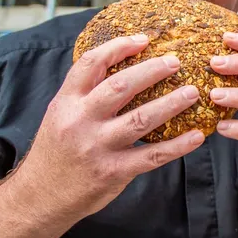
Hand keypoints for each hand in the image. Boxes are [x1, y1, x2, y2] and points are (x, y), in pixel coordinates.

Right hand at [18, 35, 204, 219]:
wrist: (40, 197)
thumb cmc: (57, 151)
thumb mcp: (60, 115)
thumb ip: (85, 95)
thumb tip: (123, 67)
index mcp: (66, 102)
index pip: (90, 63)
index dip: (118, 47)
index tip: (144, 40)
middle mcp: (80, 121)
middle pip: (120, 86)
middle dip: (151, 71)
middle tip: (176, 62)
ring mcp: (97, 147)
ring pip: (140, 119)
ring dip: (171, 104)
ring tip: (193, 93)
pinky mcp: (113, 172)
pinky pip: (151, 156)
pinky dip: (177, 146)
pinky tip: (197, 137)